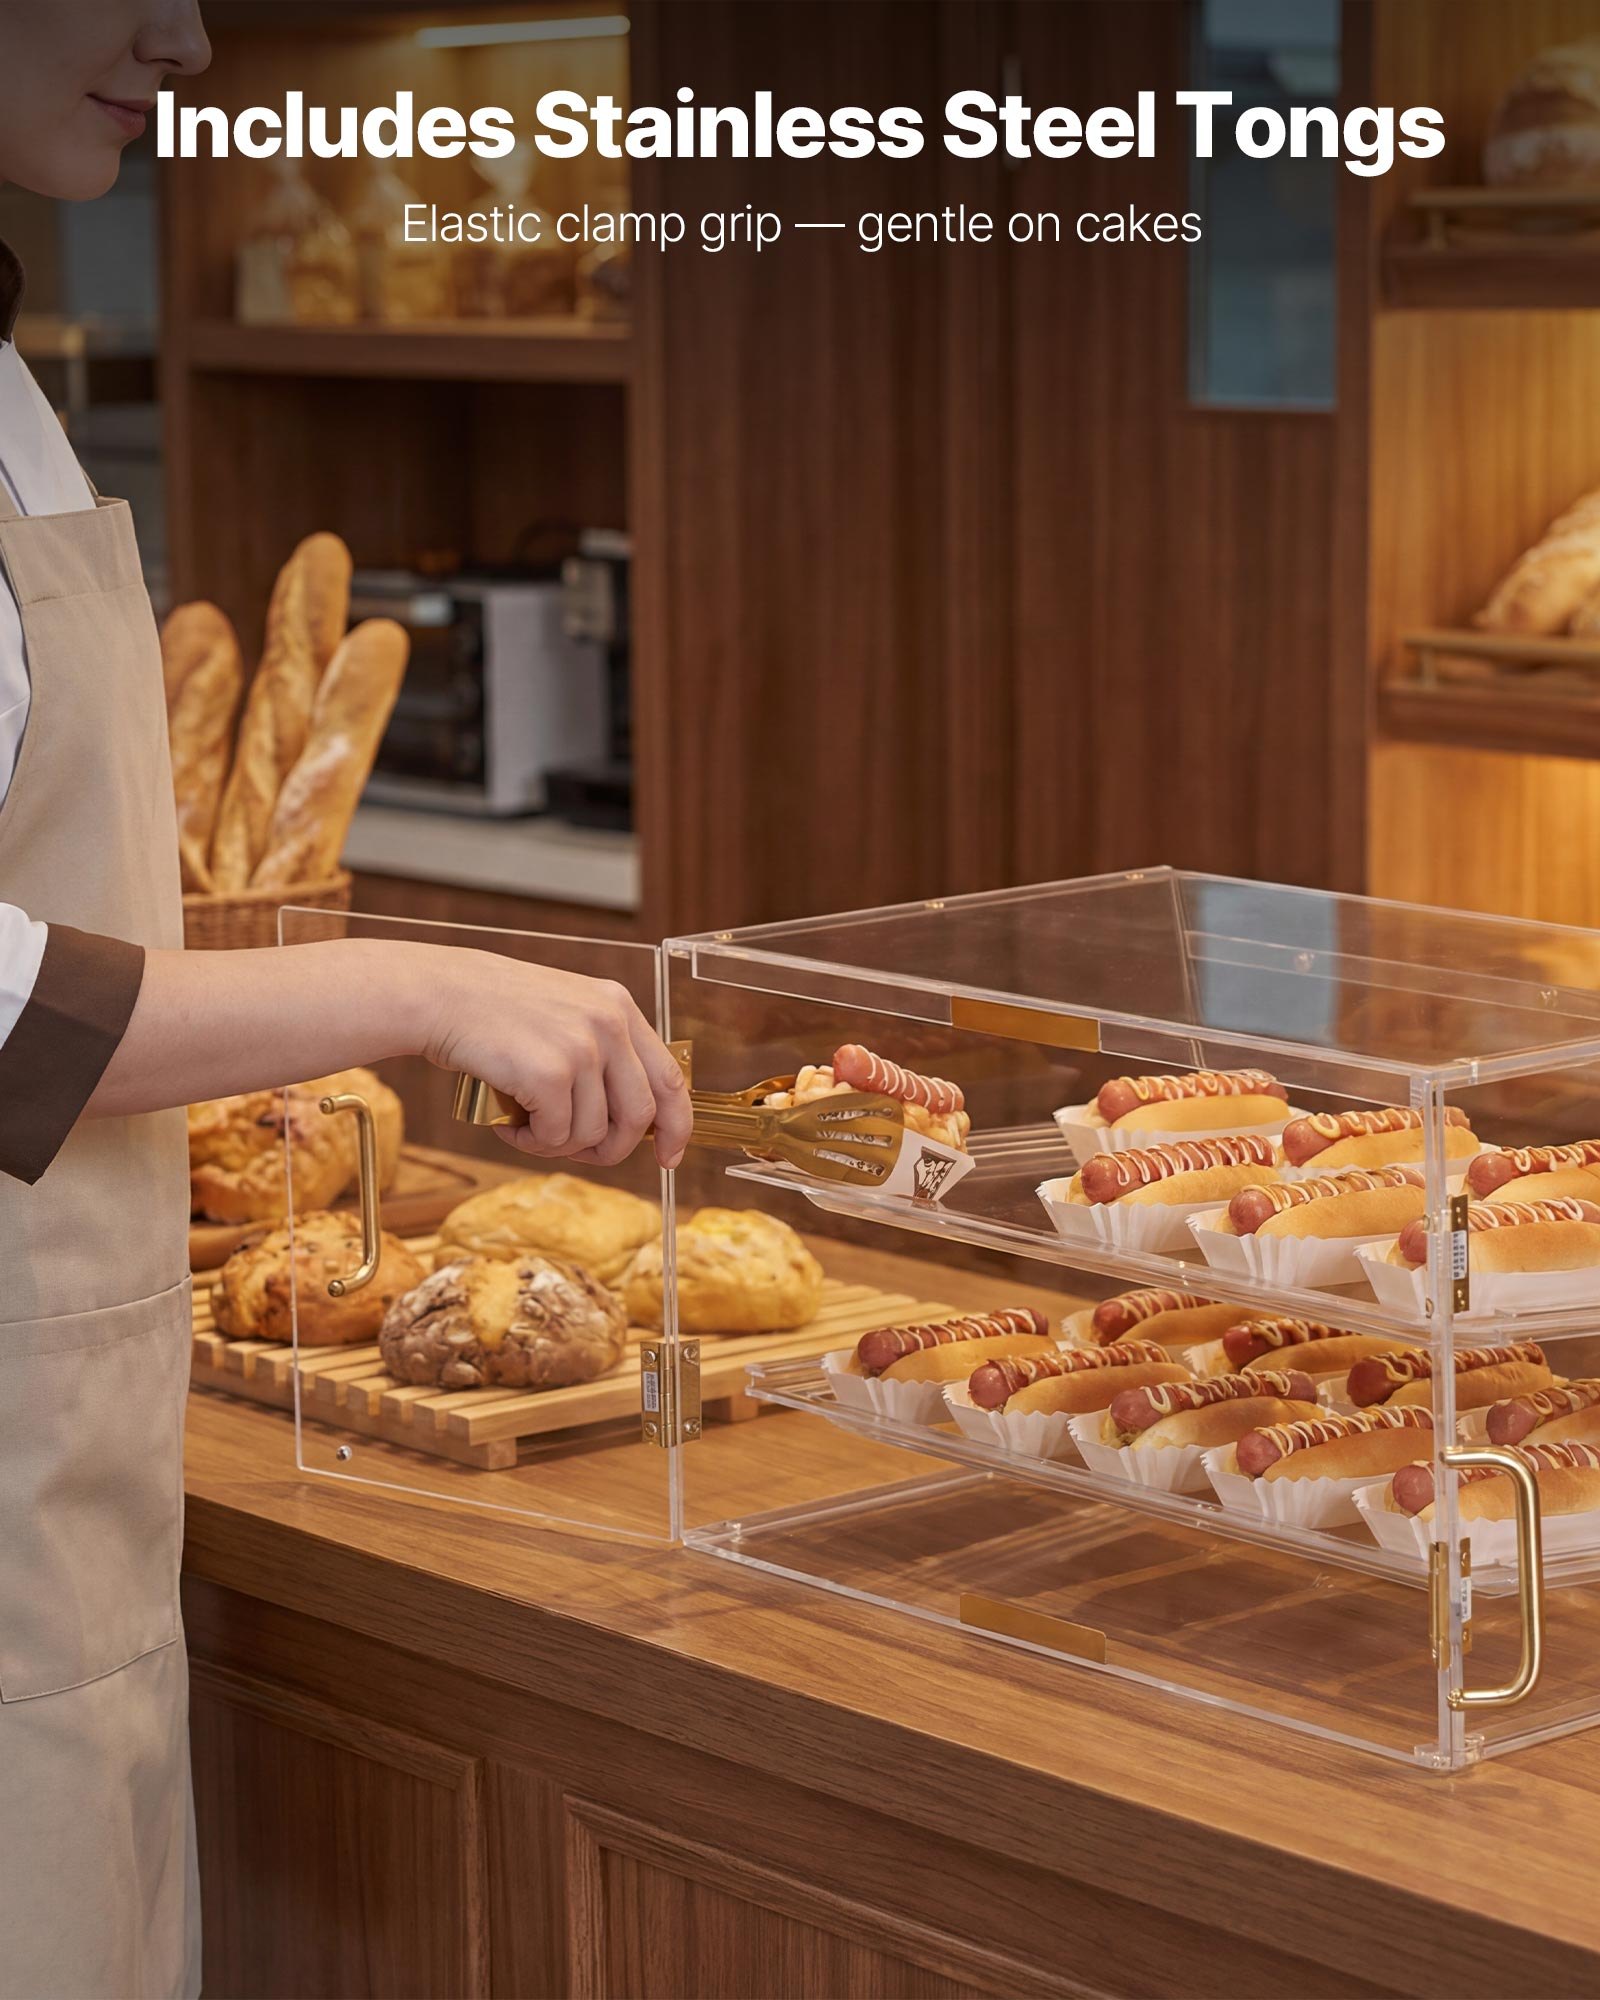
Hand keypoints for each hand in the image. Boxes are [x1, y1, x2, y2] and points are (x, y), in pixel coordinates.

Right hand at [422, 949, 691, 1169]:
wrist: (441, 993)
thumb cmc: (496, 1011)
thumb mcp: (567, 1012)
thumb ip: (603, 1051)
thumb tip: (634, 1120)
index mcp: (619, 1008)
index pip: (670, 1078)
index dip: (677, 1126)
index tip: (669, 1156)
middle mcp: (609, 1024)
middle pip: (638, 1117)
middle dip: (611, 1149)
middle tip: (575, 1151)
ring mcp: (582, 1047)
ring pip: (593, 1133)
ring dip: (557, 1145)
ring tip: (526, 1127)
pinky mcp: (550, 1072)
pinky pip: (555, 1136)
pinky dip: (531, 1143)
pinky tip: (509, 1127)